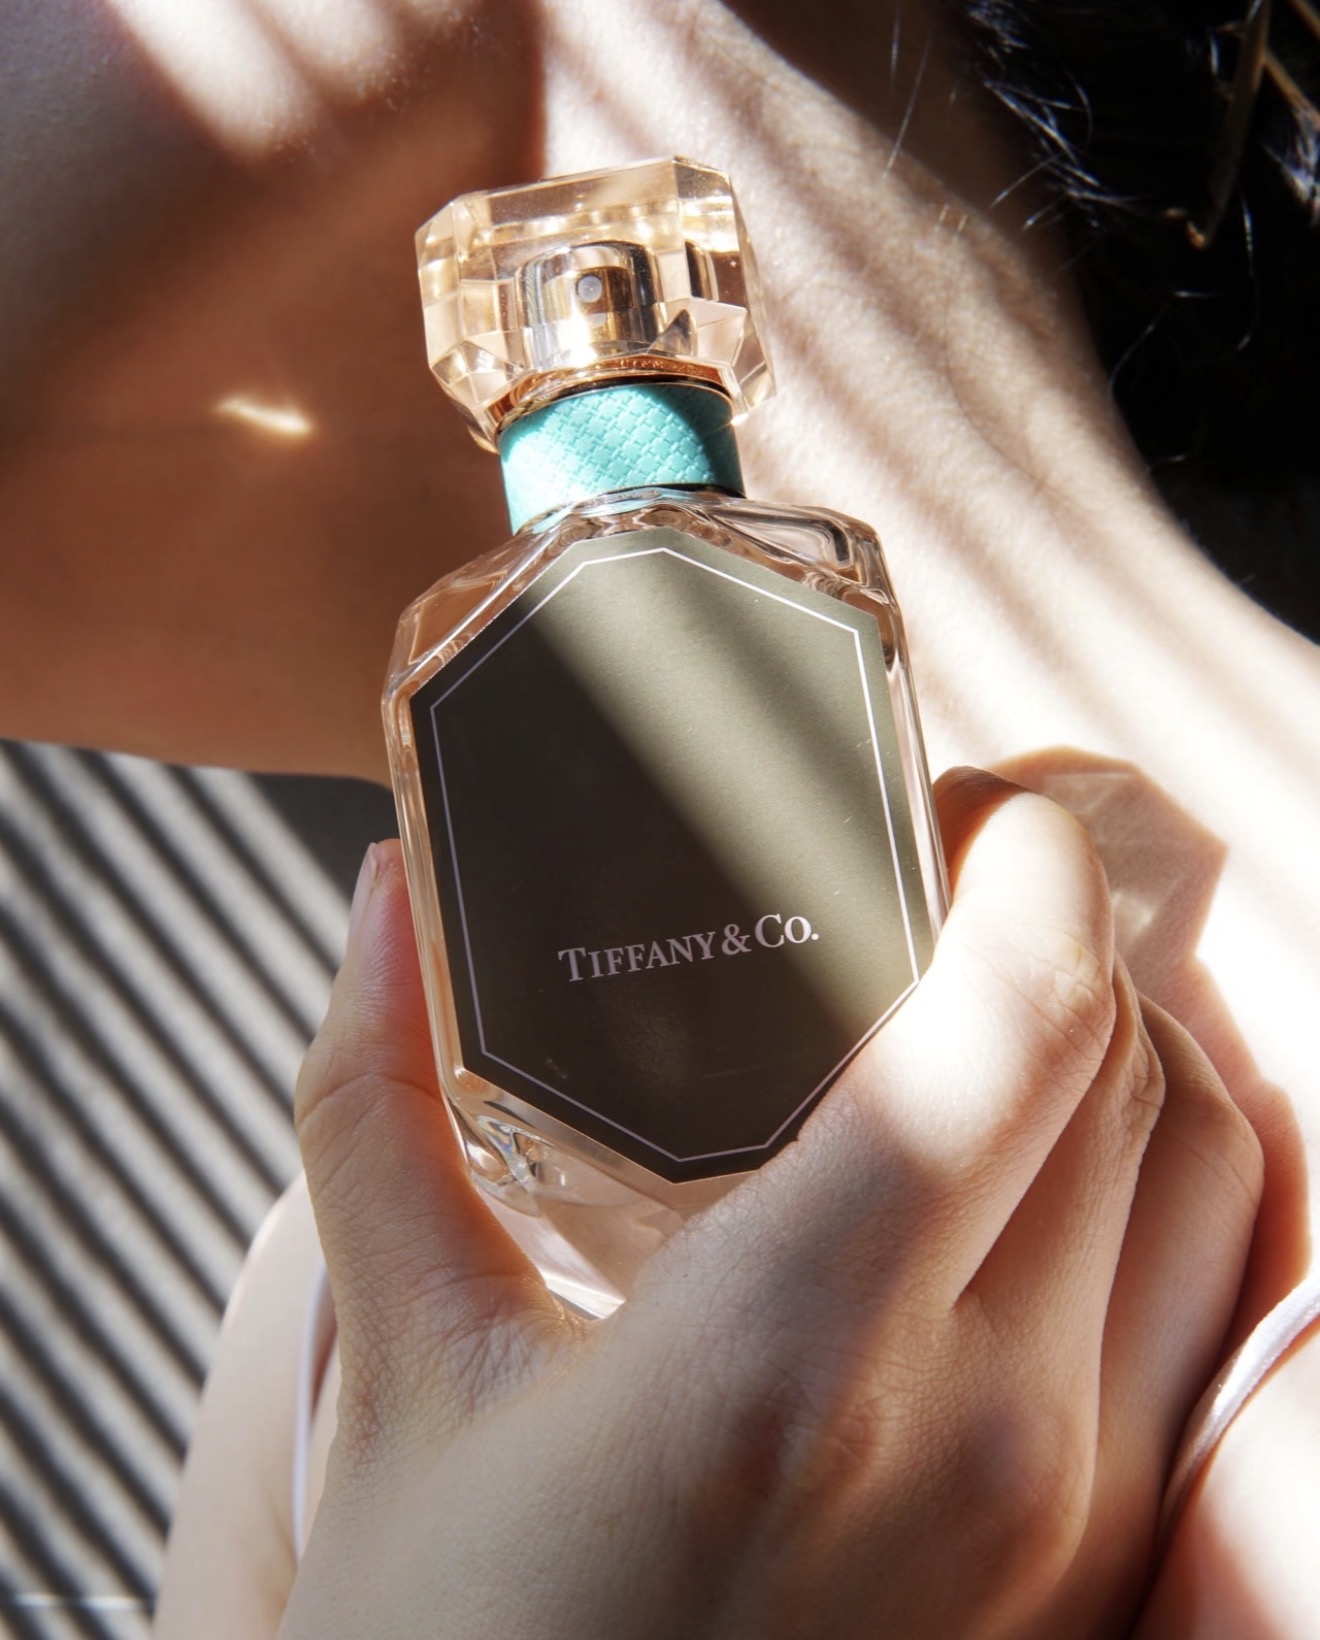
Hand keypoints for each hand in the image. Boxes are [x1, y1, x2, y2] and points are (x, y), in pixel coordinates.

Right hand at [281, 770, 1260, 1638]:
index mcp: (789, 1351)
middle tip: (938, 884)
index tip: (969, 807)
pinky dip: (1159, 1176)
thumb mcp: (401, 1372)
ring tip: (991, 1000)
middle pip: (1120, 1070)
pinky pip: (1206, 1296)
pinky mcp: (1098, 1568)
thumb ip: (375, 1106)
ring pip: (1202, 1175)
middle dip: (1053, 931)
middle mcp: (981, 1431)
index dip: (1027, 873)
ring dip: (1121, 1043)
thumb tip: (378, 908)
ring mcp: (1070, 1513)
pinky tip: (1040, 1156)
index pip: (1015, 1031)